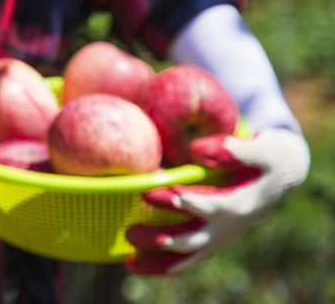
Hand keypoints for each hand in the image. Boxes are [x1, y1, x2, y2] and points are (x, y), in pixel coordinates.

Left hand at [125, 128, 309, 274]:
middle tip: (132, 232)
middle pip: (196, 238)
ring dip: (158, 260)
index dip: (190, 203)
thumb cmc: (270, 157)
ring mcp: (221, 236)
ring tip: (129, 261)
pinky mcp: (213, 238)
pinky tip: (134, 263)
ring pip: (188, 255)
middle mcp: (230, 226)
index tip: (162, 193)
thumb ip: (235, 150)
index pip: (214, 207)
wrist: (284, 176)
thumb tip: (197, 151)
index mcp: (243, 203)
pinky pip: (186, 258)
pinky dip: (162, 264)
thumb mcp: (264, 149)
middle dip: (164, 238)